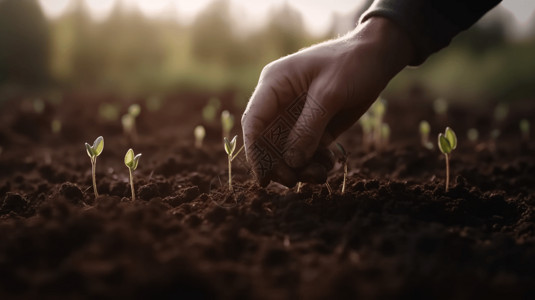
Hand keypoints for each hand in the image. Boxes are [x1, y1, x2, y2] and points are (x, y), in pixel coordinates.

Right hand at [242, 17, 413, 186]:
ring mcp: (296, 115)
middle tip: (294, 181)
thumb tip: (291, 162)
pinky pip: (306, 150)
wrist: (377, 58)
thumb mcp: (330, 93)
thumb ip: (308, 127)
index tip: (263, 177)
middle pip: (268, 141)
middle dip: (279, 164)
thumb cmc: (351, 64)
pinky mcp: (313, 126)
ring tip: (320, 175)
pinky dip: (314, 162)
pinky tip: (328, 164)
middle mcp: (280, 101)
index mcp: (275, 84)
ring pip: (287, 150)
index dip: (255, 151)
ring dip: (300, 167)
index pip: (254, 121)